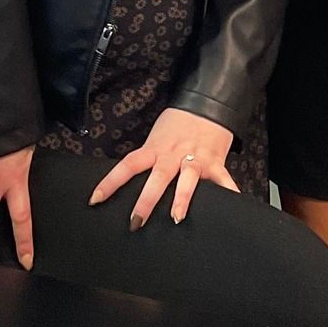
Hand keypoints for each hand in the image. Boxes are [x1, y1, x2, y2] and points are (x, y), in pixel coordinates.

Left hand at [88, 108, 237, 227]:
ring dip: (182, 198)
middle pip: (157, 177)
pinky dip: (229, 193)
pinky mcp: (216, 163)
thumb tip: (128, 184)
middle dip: (146, 200)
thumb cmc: (177, 125)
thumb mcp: (157, 138)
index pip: (128, 165)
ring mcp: (196, 159)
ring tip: (176, 218)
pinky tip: (232, 206)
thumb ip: (148, 159)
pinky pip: (223, 181)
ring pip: (188, 179)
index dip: (110, 182)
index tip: (95, 199)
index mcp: (155, 149)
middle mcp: (174, 155)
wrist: (206, 104)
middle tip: (136, 221)